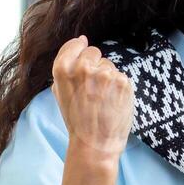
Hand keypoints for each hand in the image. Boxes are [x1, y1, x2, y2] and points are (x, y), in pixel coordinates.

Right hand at [52, 35, 133, 164]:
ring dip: (108, 78)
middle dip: (95, 66)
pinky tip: (113, 102)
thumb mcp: (60, 92)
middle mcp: (83, 68)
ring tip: (103, 99)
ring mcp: (105, 74)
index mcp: (63, 69)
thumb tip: (80, 40)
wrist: (95, 144)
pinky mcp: (122, 82)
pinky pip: (121, 76)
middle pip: (94, 52)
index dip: (80, 52)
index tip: (84, 63)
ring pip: (109, 65)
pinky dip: (119, 87)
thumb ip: (66, 66)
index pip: (75, 44)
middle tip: (93, 89)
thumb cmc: (77, 120)